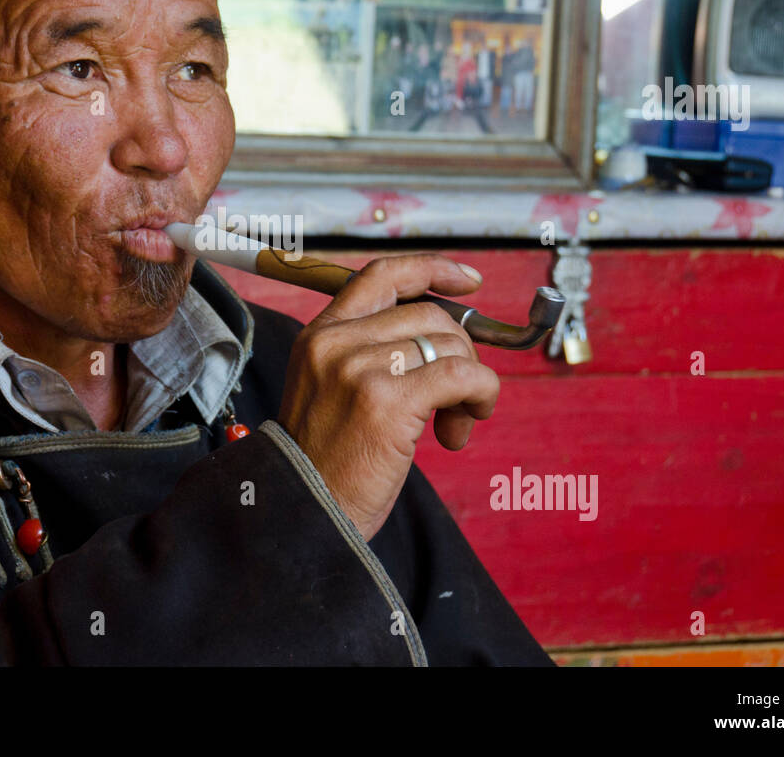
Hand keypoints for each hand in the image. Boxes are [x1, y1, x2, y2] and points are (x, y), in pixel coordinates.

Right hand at [276, 254, 499, 540]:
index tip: (468, 280)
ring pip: (450, 345)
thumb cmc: (326, 464)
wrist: (303, 514)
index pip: (382, 275)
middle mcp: (335, 344)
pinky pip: (462, 376)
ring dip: (470, 386)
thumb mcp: (332, 392)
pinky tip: (460, 429)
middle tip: (456, 399)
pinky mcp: (387, 401)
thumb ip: (375, 355)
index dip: (432, 270)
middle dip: (459, 352)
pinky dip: (480, 397)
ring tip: (451, 426)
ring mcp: (359, 369)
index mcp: (319, 336)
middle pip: (429, 314)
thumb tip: (448, 337)